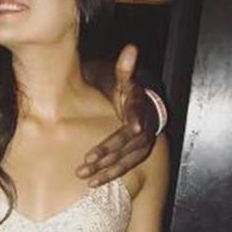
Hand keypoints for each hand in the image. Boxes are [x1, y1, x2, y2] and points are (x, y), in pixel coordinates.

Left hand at [77, 45, 158, 185]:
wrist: (137, 106)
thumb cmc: (124, 92)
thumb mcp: (123, 80)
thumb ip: (124, 69)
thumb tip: (130, 48)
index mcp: (141, 111)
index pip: (138, 119)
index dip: (133, 122)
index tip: (130, 127)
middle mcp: (145, 130)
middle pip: (129, 146)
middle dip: (108, 154)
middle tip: (86, 163)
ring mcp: (142, 146)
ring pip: (127, 161)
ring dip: (108, 171)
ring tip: (87, 178)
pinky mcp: (136, 156)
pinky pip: (125, 168)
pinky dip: (110, 176)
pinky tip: (94, 183)